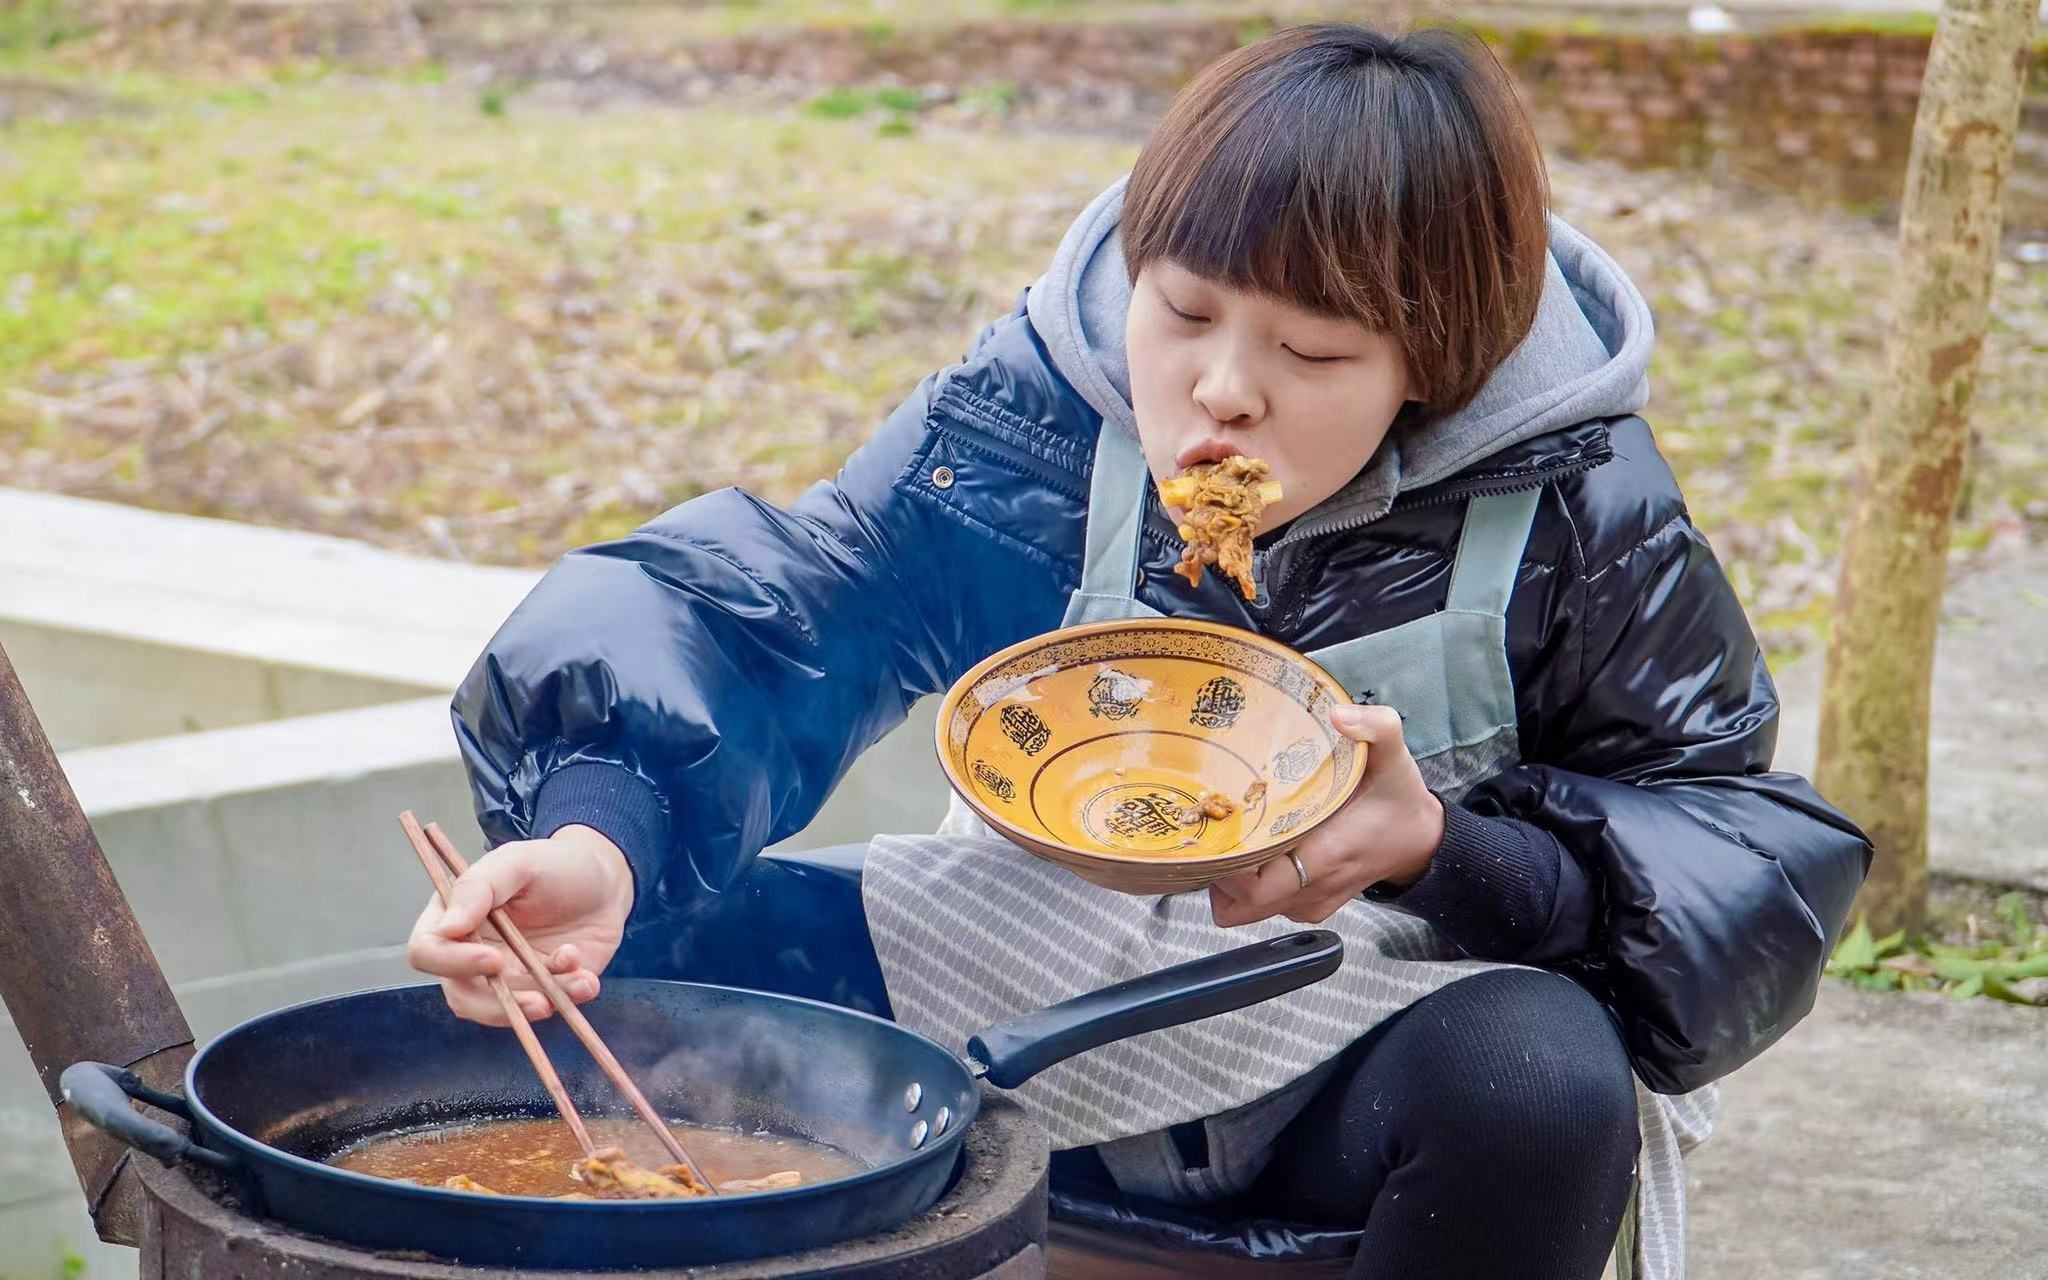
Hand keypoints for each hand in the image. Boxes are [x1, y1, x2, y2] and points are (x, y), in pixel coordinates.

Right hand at [407, 824, 634, 1025]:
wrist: (604, 881)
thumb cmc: (553, 864)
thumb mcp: (516, 861)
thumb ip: (478, 887)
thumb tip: (447, 928)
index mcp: (453, 919)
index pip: (427, 951)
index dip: (453, 962)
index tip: (494, 958)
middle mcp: (472, 954)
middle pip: (462, 996)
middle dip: (498, 1004)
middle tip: (538, 999)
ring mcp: (507, 977)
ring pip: (505, 1011)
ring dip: (540, 1003)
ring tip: (578, 980)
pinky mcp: (541, 990)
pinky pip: (546, 1007)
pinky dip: (568, 997)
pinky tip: (587, 978)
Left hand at [1211, 705, 1442, 927]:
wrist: (1422, 842)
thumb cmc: (1399, 801)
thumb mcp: (1394, 757)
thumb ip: (1375, 727)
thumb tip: (1338, 714)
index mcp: (1323, 856)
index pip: (1254, 886)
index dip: (1227, 864)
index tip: (1220, 826)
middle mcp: (1310, 888)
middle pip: (1237, 905)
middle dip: (1219, 871)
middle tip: (1218, 828)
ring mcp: (1308, 903)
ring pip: (1244, 909)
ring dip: (1231, 880)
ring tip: (1234, 835)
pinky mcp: (1308, 906)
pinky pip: (1261, 906)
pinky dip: (1249, 886)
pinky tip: (1256, 847)